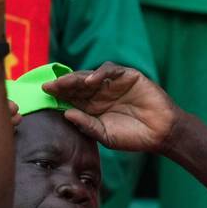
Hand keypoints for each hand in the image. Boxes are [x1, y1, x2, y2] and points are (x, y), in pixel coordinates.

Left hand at [43, 62, 181, 153]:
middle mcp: (101, 93)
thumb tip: (66, 114)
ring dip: (76, 78)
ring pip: (90, 75)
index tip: (44, 94)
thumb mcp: (105, 135)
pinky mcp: (128, 76)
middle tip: (49, 87)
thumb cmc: (134, 137)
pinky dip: (99, 73)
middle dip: (63, 85)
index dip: (59, 94)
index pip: (72, 97)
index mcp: (94, 107)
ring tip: (65, 84)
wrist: (162, 134)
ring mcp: (114, 84)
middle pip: (77, 84)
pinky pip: (110, 70)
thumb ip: (87, 125)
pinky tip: (91, 81)